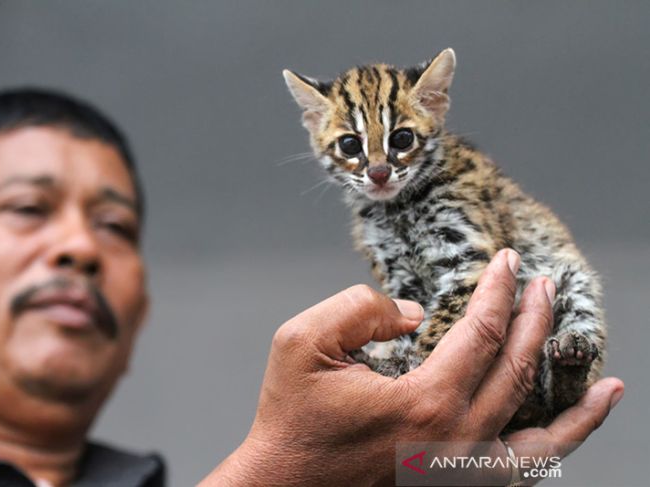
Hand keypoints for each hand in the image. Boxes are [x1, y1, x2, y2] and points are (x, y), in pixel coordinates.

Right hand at [200, 249, 623, 485]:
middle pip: (517, 370)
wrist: (281, 486)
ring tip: (606, 383)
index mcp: (424, 403)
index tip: (509, 261)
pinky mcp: (452, 486)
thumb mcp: (302, 341)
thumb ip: (361, 309)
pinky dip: (554, 452)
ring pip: (542, 438)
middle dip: (535, 321)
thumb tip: (414, 314)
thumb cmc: (290, 420)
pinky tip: (567, 437)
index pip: (482, 331)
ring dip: (576, 405)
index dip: (499, 290)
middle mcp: (455, 441)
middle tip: (544, 286)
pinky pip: (521, 472)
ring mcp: (460, 472)